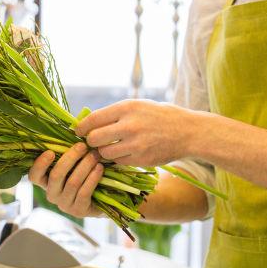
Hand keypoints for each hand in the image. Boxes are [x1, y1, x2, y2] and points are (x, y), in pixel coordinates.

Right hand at [28, 143, 104, 217]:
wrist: (101, 200)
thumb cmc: (83, 176)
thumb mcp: (73, 165)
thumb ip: (67, 155)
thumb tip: (71, 133)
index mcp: (46, 182)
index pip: (34, 176)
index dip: (39, 164)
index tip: (50, 152)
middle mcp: (52, 194)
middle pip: (56, 175)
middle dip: (70, 158)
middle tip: (83, 146)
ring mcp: (64, 204)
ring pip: (72, 182)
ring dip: (85, 166)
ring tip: (95, 155)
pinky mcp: (78, 210)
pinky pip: (84, 192)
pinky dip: (93, 178)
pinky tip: (100, 168)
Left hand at [75, 100, 193, 166]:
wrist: (188, 132)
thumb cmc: (160, 116)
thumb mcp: (138, 105)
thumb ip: (115, 113)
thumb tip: (88, 121)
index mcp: (127, 108)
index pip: (93, 119)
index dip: (81, 127)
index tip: (78, 131)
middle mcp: (130, 126)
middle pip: (94, 138)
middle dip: (90, 141)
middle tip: (93, 141)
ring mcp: (135, 145)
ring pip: (104, 153)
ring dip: (103, 152)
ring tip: (109, 147)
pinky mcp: (141, 160)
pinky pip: (118, 162)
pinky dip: (117, 159)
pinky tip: (123, 153)